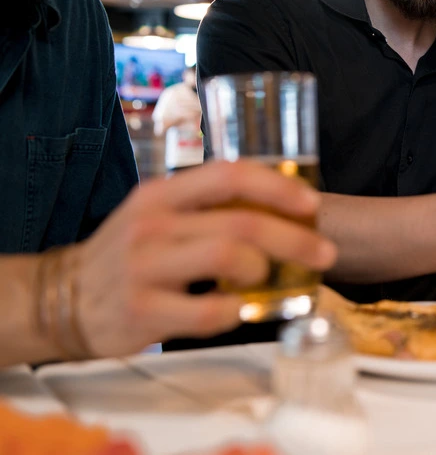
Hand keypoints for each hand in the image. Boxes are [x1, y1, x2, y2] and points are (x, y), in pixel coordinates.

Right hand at [73, 160, 336, 356]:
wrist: (61, 298)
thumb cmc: (129, 254)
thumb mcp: (159, 214)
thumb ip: (208, 207)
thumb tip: (281, 209)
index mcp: (163, 193)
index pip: (229, 175)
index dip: (278, 187)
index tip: (311, 205)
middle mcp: (153, 224)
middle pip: (241, 222)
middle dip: (295, 238)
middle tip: (324, 253)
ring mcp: (145, 268)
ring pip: (227, 258)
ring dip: (265, 269)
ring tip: (269, 278)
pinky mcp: (142, 311)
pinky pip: (208, 311)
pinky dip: (236, 311)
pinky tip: (241, 310)